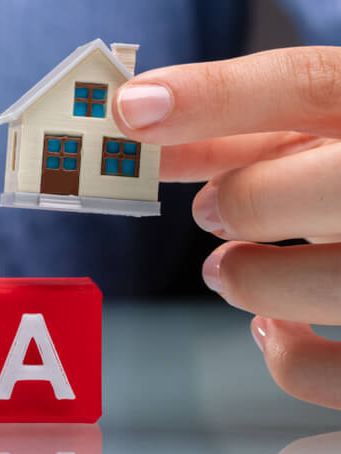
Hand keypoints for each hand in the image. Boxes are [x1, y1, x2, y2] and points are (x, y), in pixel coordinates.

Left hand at [112, 47, 340, 408]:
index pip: (306, 82)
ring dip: (251, 278)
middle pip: (316, 187)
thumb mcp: (318, 128)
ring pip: (325, 282)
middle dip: (245, 202)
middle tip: (210, 213)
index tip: (132, 109)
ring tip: (231, 269)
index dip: (211, 95)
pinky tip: (274, 327)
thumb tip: (137, 124)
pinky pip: (329, 371)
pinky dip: (285, 355)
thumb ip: (237, 124)